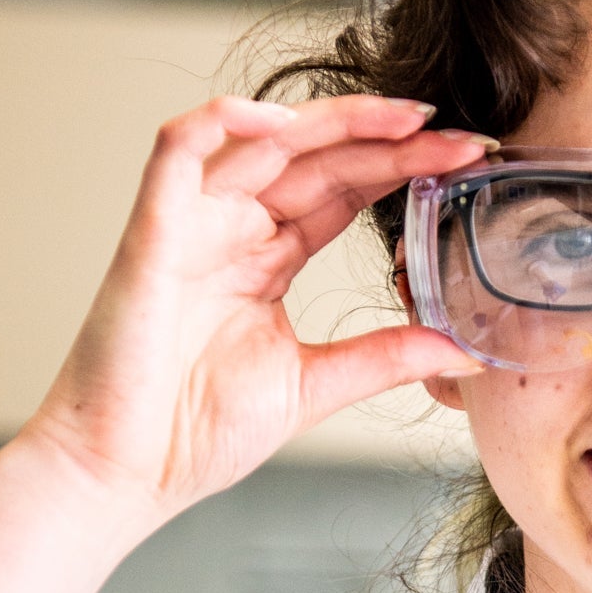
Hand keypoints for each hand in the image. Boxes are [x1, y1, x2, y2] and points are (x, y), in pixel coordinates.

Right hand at [26, 92, 487, 519]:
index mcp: (268, 261)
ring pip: (264, 141)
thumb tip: (462, 352)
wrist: (126, 472)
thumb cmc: (195, 433)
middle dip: (389, 141)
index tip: (465, 165)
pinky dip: (225, 122)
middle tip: (458, 136)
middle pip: (317, 159)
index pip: (343, 192)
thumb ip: (386, 358)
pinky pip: (179, 148)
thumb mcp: (317, 384)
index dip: (401, 171)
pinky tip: (284, 123)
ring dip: (336, 122)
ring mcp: (193, 225)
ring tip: (406, 120)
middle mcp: (232, 231)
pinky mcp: (153, 230)